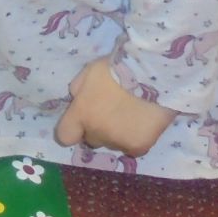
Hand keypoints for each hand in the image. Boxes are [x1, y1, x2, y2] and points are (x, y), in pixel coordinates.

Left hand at [52, 58, 175, 158]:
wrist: (152, 75)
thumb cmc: (118, 68)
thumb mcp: (89, 71)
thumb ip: (78, 89)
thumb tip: (78, 100)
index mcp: (81, 114)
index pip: (65, 135)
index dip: (73, 128)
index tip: (84, 119)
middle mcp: (96, 133)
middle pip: (91, 139)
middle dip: (97, 128)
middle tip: (111, 112)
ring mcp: (118, 142)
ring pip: (113, 143)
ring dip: (117, 133)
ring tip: (130, 114)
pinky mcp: (139, 147)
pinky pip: (132, 147)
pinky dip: (136, 137)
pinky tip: (143, 122)